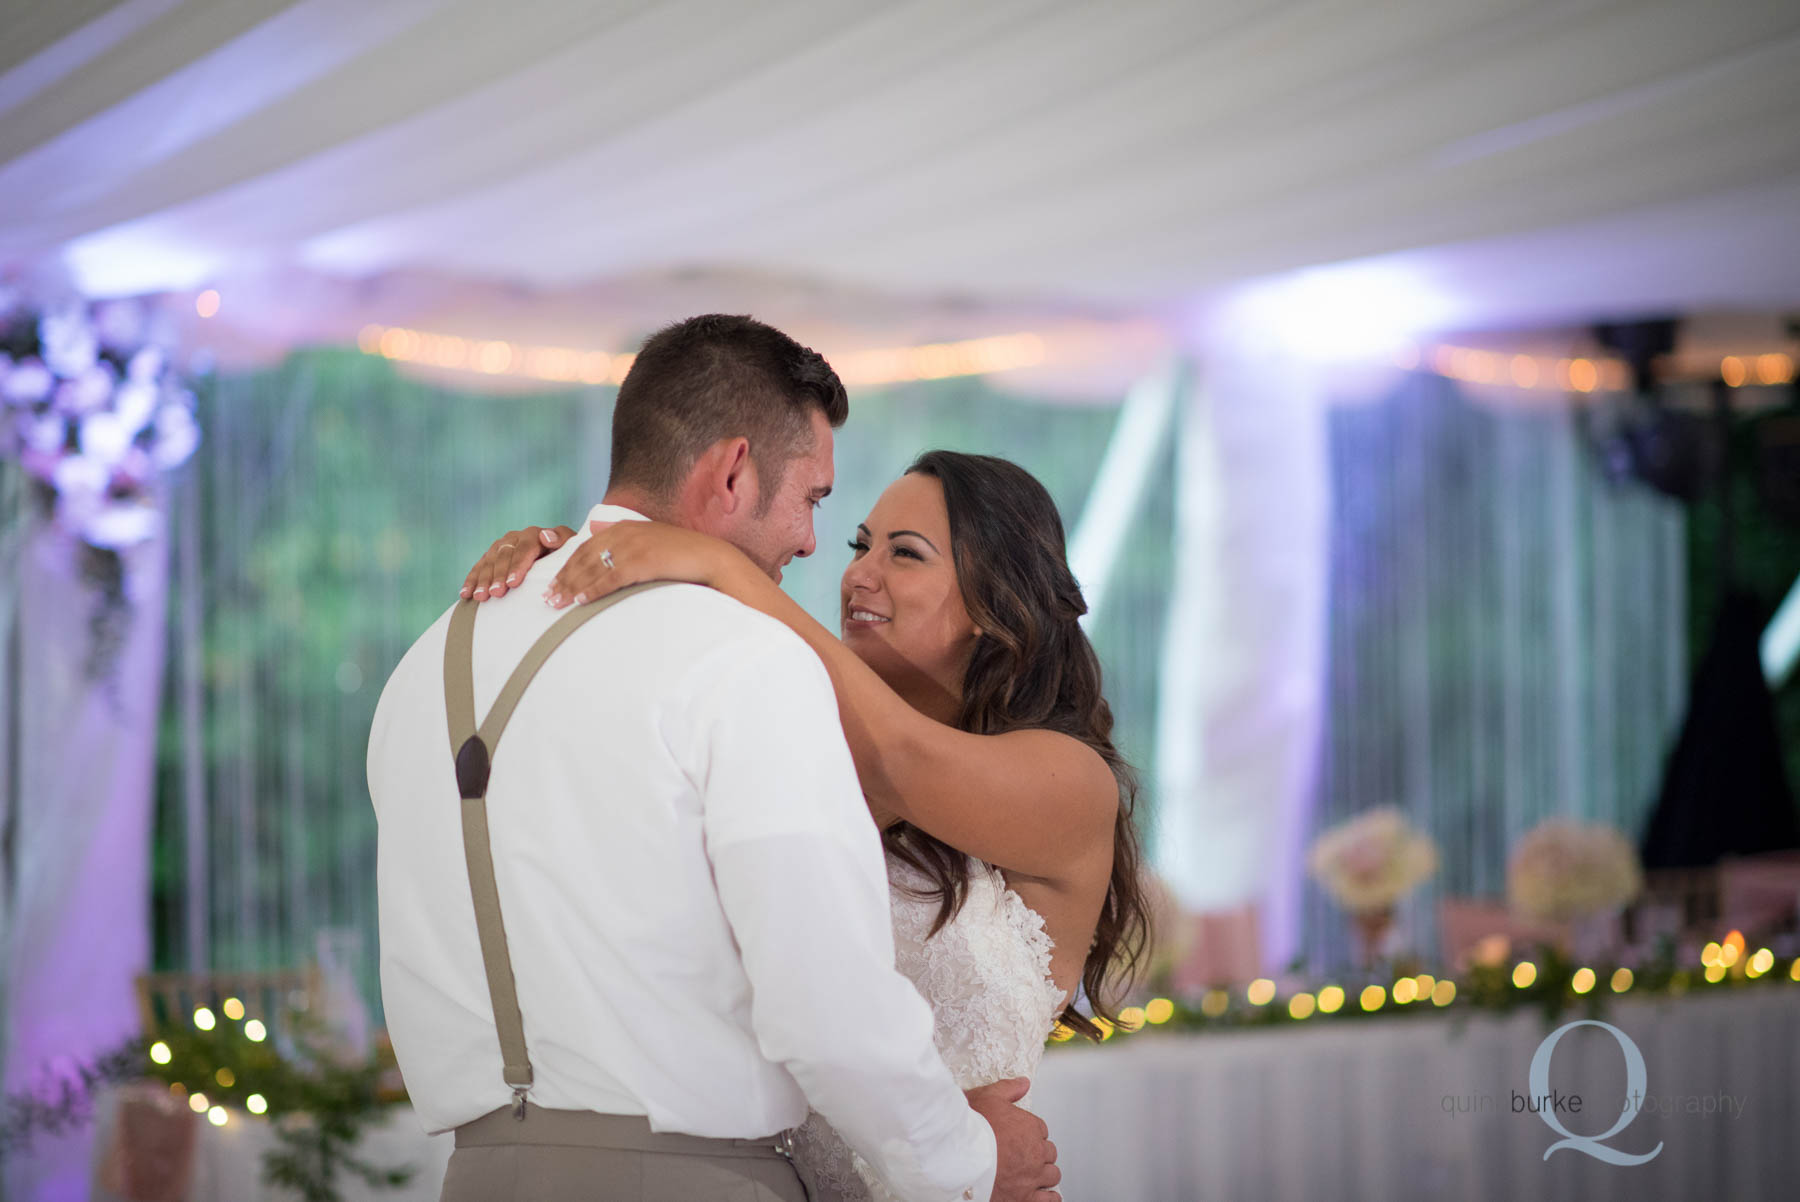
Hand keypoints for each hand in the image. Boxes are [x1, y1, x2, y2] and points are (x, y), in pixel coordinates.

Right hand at [460, 525, 574, 599]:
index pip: (523, 548)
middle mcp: (514, 538)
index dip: (517, 566)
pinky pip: (478, 568)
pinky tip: (465, 594)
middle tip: (495, 593)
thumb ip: (561, 538)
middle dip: (498, 576)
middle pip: (503, 556)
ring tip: (480, 597)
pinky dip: (471, 581)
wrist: (555, 554)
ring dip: (482, 580)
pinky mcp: (490, 557)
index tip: (513, 583)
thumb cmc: (565, 554)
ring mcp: (500, 547)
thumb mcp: (570, 545)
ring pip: (488, 562)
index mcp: (533, 535)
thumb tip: (545, 536)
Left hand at [542, 519, 744, 607]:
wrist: (710, 557)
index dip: (567, 566)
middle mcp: (624, 534)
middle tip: (547, 597)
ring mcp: (633, 547)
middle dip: (563, 578)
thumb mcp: (648, 536)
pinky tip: (581, 601)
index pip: (586, 547)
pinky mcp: (642, 562)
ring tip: (556, 603)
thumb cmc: (681, 552)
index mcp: (624, 528)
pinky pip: (611, 579)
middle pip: (584, 558)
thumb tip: (594, 527)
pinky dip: (593, 590)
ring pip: (593, 569)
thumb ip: (620, 532)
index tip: (554, 582)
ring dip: (572, 587)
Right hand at [965, 1078, 1059, 1201]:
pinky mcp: (1024, 1197)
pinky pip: (1048, 1200)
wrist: (959, 1156)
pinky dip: (1049, 1197)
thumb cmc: (972, 1126)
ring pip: (1052, 1175)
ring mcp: (1032, 1176)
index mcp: (1031, 1127)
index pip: (1041, 1130)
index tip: (1021, 1137)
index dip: (1030, 1134)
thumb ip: (1009, 1089)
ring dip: (1045, 1174)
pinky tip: (1046, 1196)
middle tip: (1025, 1156)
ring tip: (1035, 1175)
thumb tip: (1023, 1083)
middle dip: (1038, 1154)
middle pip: (1048, 1153)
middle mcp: (1036, 1152)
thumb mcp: (989, 1096)